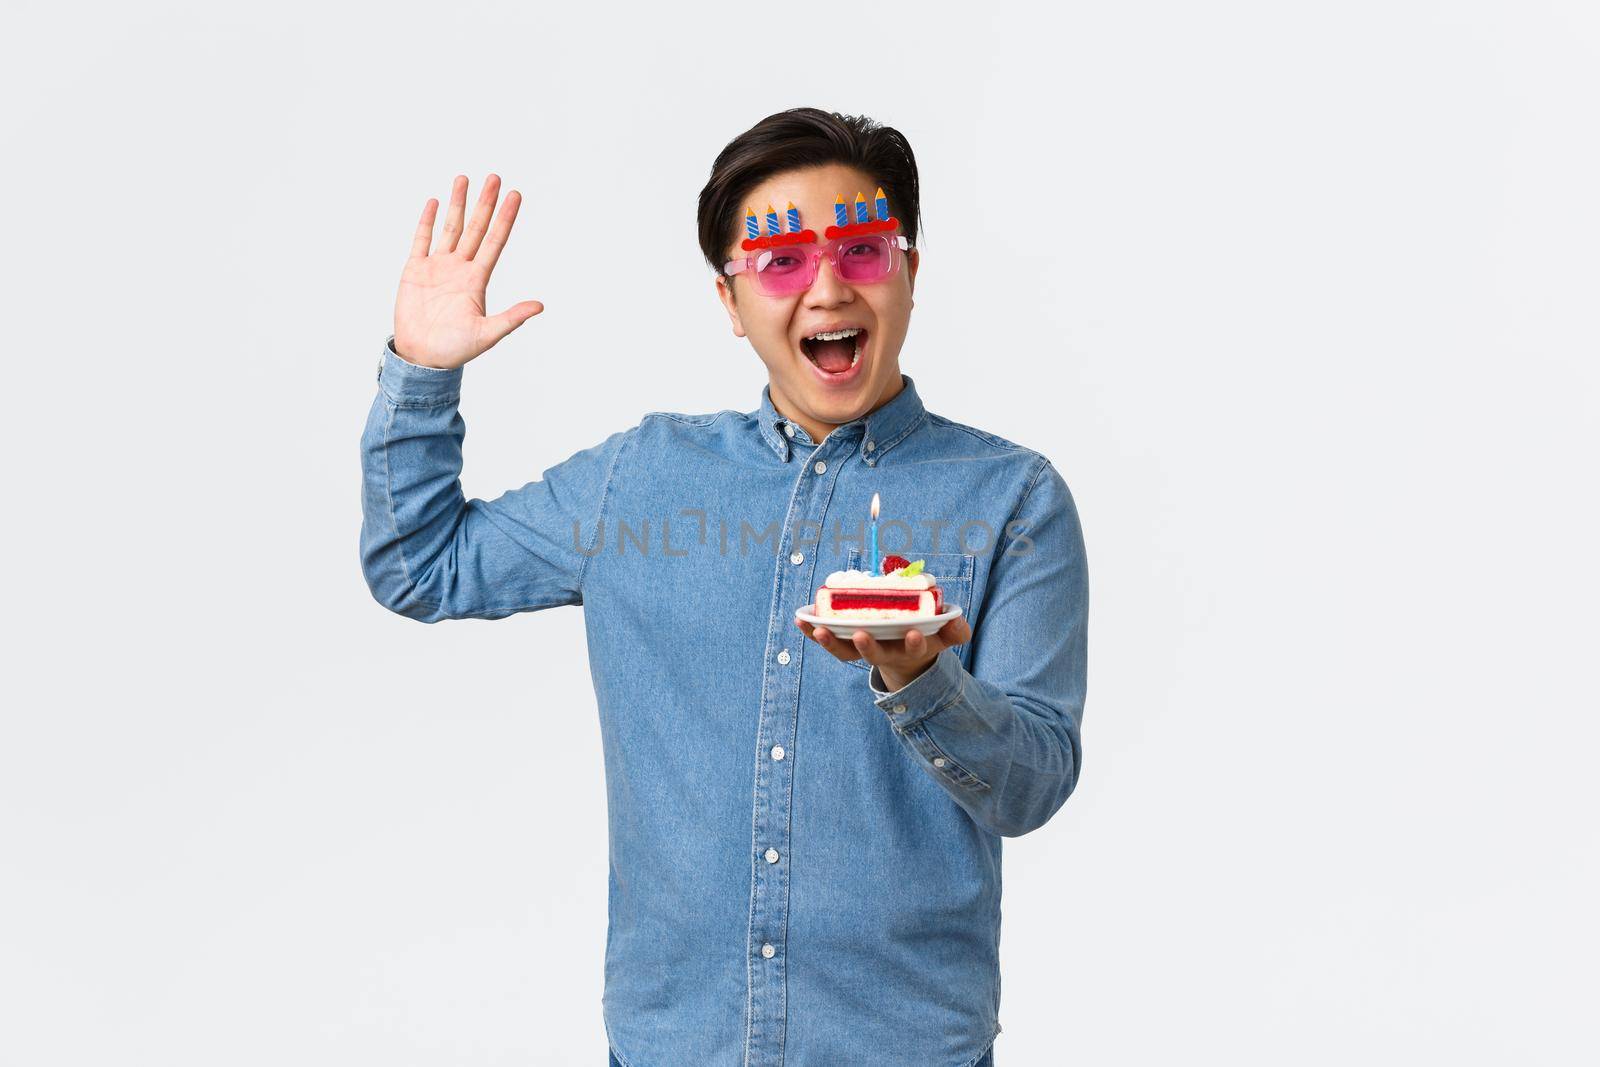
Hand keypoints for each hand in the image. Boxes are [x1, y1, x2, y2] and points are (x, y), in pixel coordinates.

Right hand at [393, 173, 543, 369]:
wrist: (423, 357)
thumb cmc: (455, 350)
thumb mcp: (487, 334)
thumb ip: (512, 318)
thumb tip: (540, 306)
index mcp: (477, 280)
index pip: (495, 241)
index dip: (506, 219)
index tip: (515, 195)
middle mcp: (460, 268)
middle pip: (475, 227)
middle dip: (485, 203)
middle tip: (494, 177)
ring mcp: (437, 267)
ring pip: (450, 228)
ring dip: (457, 204)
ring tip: (464, 179)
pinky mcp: (415, 270)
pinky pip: (422, 240)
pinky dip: (428, 221)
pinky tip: (435, 202)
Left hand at [795, 615, 972, 690]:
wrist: (905, 655)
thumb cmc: (925, 637)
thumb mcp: (944, 636)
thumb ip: (955, 630)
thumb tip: (956, 620)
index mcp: (910, 648)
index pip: (913, 647)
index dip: (914, 643)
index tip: (916, 634)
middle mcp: (885, 653)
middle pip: (874, 655)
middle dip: (867, 647)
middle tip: (862, 634)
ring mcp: (863, 650)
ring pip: (846, 652)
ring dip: (831, 642)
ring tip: (819, 630)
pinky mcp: (846, 644)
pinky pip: (828, 639)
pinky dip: (813, 632)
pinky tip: (801, 618)